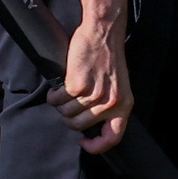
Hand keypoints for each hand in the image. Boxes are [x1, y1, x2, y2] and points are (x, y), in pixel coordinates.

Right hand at [59, 10, 132, 150]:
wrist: (104, 32)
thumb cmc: (109, 57)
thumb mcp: (119, 85)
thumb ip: (110, 105)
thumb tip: (93, 125)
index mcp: (124, 105)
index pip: (113, 138)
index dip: (96, 146)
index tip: (85, 141)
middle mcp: (110, 103)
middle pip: (78, 126)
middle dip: (69, 117)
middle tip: (69, 103)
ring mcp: (94, 95)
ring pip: (66, 113)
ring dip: (60, 104)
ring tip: (66, 91)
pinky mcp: (77, 86)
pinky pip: (57, 99)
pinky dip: (53, 94)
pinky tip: (59, 85)